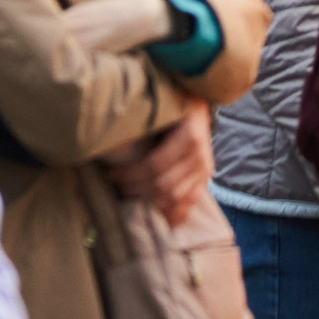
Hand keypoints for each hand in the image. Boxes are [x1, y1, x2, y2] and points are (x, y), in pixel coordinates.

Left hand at [111, 100, 212, 223]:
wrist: (200, 99)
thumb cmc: (174, 103)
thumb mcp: (161, 110)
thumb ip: (144, 129)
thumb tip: (113, 147)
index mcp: (190, 137)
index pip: (155, 166)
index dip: (131, 174)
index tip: (112, 173)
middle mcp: (200, 156)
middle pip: (163, 185)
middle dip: (136, 188)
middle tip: (117, 184)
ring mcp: (205, 168)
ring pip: (175, 197)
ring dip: (150, 201)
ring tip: (131, 194)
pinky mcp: (206, 176)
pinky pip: (191, 201)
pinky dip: (176, 213)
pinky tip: (162, 219)